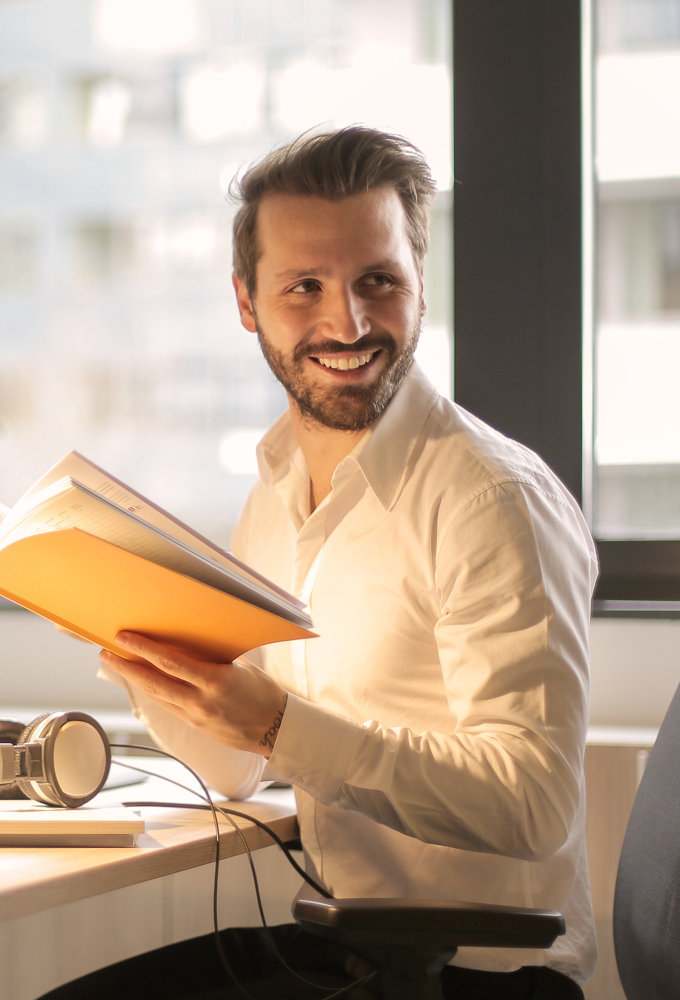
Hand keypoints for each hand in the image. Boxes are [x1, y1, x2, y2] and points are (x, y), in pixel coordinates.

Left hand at [100, 632, 287, 757]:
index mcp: (216, 681)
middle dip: (127, 667)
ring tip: (118, 664)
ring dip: (134, 680)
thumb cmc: (263, 692)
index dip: (143, 649)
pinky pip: (168, 705)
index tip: (125, 637)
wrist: (276, 729)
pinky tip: (143, 681)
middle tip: (107, 653)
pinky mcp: (195, 726)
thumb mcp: (241, 667)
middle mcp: (201, 701)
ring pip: (156, 696)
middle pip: (154, 682)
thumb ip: (213, 657)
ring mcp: (196, 716)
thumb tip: (188, 641)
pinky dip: (153, 691)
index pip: (170, 662)